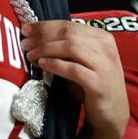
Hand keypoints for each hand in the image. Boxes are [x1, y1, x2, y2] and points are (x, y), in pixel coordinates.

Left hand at [21, 21, 127, 138]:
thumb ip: (68, 48)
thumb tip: (37, 37)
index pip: (70, 25)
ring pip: (71, 47)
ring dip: (47, 49)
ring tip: (31, 55)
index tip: (26, 30)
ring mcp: (104, 65)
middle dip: (43, 36)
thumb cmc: (93, 85)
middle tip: (25, 43)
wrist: (112, 112)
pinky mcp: (99, 83)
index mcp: (103, 37)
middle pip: (69, 33)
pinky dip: (56, 64)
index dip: (45, 26)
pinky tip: (43, 64)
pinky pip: (74, 69)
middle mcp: (106, 48)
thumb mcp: (83, 61)